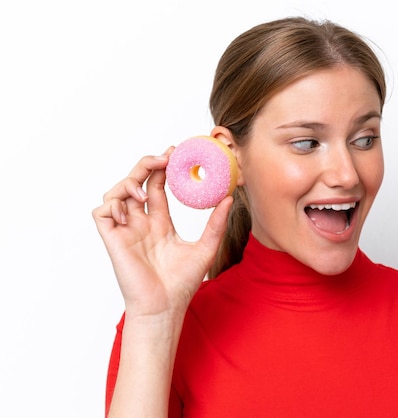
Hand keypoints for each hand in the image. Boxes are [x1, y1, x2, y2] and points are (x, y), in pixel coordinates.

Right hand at [92, 148, 232, 318]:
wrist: (165, 307)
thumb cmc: (182, 283)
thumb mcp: (205, 248)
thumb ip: (216, 223)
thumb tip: (230, 198)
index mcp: (159, 223)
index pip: (157, 186)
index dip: (163, 168)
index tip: (176, 154)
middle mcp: (140, 223)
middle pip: (135, 182)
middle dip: (146, 165)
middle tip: (164, 158)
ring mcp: (125, 231)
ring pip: (115, 193)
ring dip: (128, 183)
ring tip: (147, 193)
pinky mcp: (113, 240)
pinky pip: (102, 212)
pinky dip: (113, 204)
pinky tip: (132, 210)